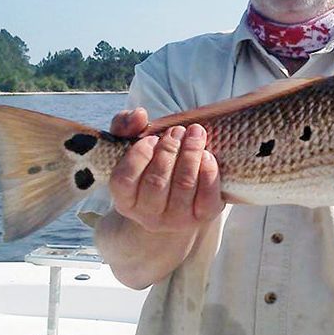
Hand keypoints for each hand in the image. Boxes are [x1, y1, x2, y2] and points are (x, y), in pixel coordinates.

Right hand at [108, 107, 223, 232]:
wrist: (178, 198)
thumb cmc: (151, 165)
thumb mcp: (132, 146)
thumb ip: (126, 125)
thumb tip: (139, 115)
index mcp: (126, 200)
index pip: (125, 179)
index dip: (139, 155)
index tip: (153, 137)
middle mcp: (149, 215)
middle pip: (157, 181)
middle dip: (170, 149)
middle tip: (179, 131)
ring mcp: (176, 219)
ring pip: (184, 184)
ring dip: (191, 153)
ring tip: (195, 133)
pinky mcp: (202, 217)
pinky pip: (207, 195)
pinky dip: (209, 171)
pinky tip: (208, 155)